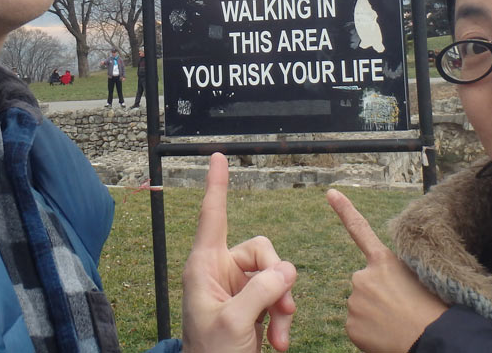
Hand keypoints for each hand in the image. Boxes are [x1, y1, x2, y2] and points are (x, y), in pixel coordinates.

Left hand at [181, 153, 296, 352]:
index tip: (218, 156)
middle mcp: (221, 271)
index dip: (217, 185)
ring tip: (279, 336)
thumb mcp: (234, 322)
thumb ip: (262, 291)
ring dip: (282, 305)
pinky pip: (278, 294)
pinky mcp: (252, 304)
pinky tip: (278, 342)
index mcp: (204, 266)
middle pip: (262, 250)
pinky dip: (282, 318)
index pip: (213, 217)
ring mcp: (238, 288)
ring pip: (275, 274)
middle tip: (284, 310)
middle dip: (278, 279)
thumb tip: (287, 269)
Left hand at [327, 189, 447, 352]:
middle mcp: (363, 276)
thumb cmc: (434, 311)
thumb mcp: (419, 277)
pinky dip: (369, 333)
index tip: (330, 192)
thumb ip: (395, 273)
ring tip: (398, 324)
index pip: (360, 230)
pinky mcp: (351, 324)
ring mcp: (354, 300)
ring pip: (361, 306)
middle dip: (377, 295)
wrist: (433, 340)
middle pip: (364, 283)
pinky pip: (358, 327)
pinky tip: (386, 336)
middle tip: (400, 310)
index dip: (344, 210)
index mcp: (384, 261)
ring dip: (374, 315)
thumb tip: (386, 283)